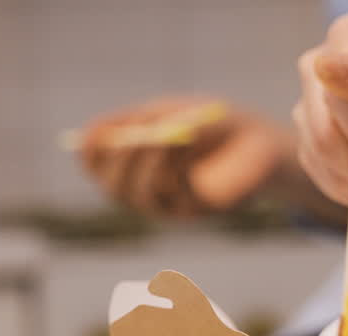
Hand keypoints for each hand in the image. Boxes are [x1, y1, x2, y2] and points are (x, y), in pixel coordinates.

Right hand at [78, 97, 288, 216]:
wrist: (258, 139)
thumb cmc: (209, 123)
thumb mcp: (170, 112)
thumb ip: (135, 122)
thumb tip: (94, 132)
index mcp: (133, 163)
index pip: (97, 166)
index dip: (90, 154)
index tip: (90, 136)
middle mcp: (145, 189)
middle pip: (114, 188)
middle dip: (117, 163)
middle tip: (128, 140)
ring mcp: (169, 204)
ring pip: (140, 197)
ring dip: (147, 165)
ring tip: (166, 137)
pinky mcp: (195, 212)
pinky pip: (174, 197)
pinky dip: (176, 170)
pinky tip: (185, 144)